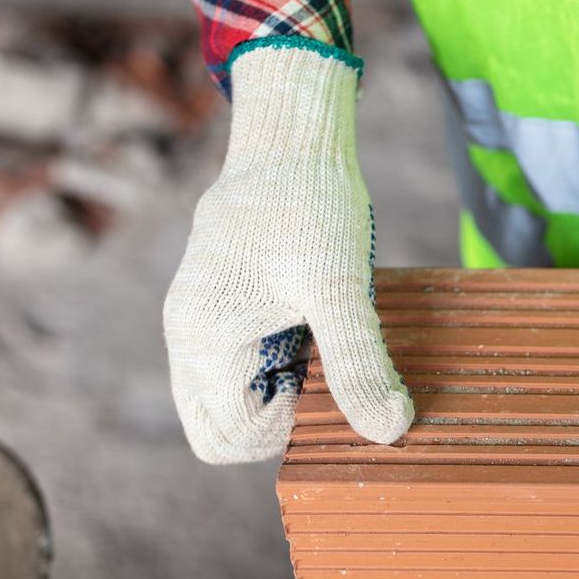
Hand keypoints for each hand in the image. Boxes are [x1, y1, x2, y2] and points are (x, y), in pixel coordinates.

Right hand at [163, 43, 414, 463]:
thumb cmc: (311, 205)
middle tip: (327, 371)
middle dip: (280, 423)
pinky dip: (283, 368)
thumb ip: (360, 364)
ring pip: (233, 403)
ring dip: (284, 395)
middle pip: (221, 433)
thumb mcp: (342, 289)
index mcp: (202, 341)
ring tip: (323, 341)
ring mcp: (200, 326)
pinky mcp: (223, 311)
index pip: (231, 438)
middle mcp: (188, 340)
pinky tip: (317, 327)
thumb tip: (390, 431)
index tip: (332, 381)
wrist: (292, 140)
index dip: (289, 429)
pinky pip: (243, 370)